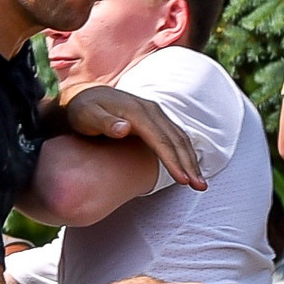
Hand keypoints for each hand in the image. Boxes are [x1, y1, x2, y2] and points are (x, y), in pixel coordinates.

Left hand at [65, 87, 207, 189]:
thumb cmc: (82, 110)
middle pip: (176, 140)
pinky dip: (185, 153)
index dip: (172, 160)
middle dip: (190, 164)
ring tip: (200, 184)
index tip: (183, 179)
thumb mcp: (87, 116)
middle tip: (200, 187)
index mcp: (137, 112)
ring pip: (180, 139)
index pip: (160, 140)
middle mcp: (151, 111)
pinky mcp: (155, 120)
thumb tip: (124, 129)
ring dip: (192, 161)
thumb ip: (105, 122)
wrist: (84, 96)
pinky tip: (190, 168)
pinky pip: (175, 137)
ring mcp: (156, 114)